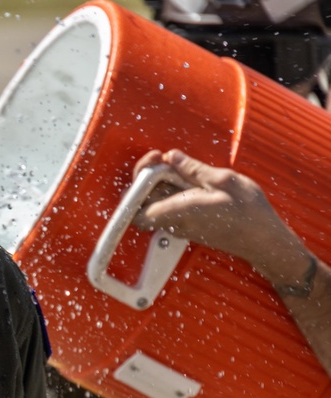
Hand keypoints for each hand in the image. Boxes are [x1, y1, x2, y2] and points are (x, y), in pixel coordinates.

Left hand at [131, 149, 311, 286]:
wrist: (262, 240)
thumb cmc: (248, 212)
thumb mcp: (223, 180)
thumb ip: (193, 169)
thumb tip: (171, 157)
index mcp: (179, 210)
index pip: (136, 209)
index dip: (136, 184)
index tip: (154, 163)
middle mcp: (174, 222)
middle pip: (143, 202)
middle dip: (148, 178)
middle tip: (164, 160)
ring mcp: (179, 226)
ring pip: (155, 204)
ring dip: (161, 184)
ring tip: (179, 168)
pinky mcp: (187, 227)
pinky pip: (169, 208)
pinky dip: (172, 192)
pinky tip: (189, 181)